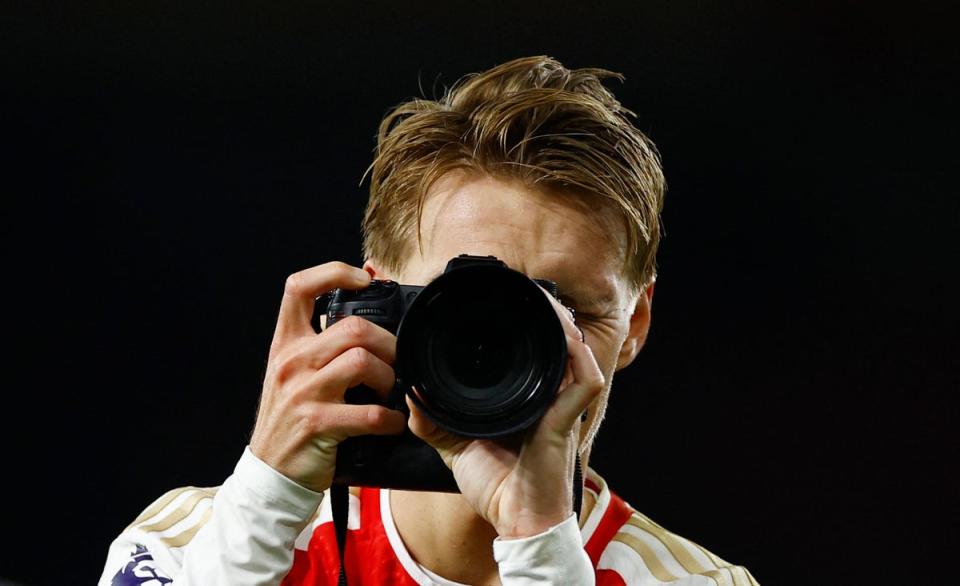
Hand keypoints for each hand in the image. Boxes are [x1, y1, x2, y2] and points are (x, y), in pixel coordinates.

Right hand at [250, 262, 405, 492]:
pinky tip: (390, 424)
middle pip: (353, 327)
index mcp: (286, 343)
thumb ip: (321, 344)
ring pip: (363, 362)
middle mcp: (292, 362)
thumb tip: (366, 313)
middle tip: (394, 362)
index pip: (299, 287)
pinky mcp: (318, 424)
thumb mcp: (294, 373)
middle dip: (388, 344)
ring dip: (389, 379)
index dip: (334, 272)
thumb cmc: (291, 419)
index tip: (365, 279)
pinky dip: (391, 420)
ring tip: (388, 393)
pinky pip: (371, 414)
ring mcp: (303, 393)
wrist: (270, 473)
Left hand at [406, 289, 604, 537]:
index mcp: (526, 399)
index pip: (531, 351)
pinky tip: (563, 333)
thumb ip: (433, 421)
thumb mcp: (454, 446)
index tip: (500, 303)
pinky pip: (585, 378)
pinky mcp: (569, 419)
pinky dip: (577, 353)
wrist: (514, 523)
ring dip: (560, 321)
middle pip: (557, 341)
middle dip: (544, 311)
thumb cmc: (496, 487)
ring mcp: (562, 407)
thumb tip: (412, 394)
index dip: (524, 323)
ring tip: (540, 299)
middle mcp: (548, 397)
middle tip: (521, 289)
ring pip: (575, 350)